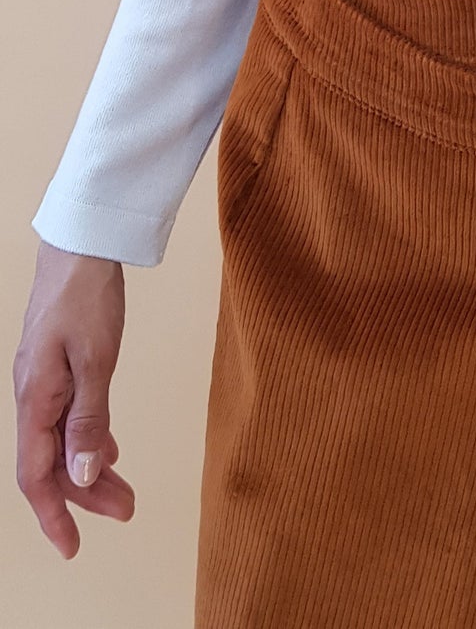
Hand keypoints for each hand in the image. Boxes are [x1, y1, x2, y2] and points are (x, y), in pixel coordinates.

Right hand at [13, 240, 135, 557]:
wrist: (80, 243)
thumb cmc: (85, 294)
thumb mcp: (96, 360)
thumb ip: (89, 420)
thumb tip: (85, 475)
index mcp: (34, 398)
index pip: (36, 476)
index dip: (54, 516)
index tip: (72, 548)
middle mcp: (33, 394)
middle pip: (51, 464)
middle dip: (85, 495)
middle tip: (125, 511)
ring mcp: (44, 379)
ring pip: (61, 441)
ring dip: (91, 468)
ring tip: (125, 491)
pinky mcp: (58, 364)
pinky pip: (68, 417)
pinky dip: (89, 438)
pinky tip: (109, 448)